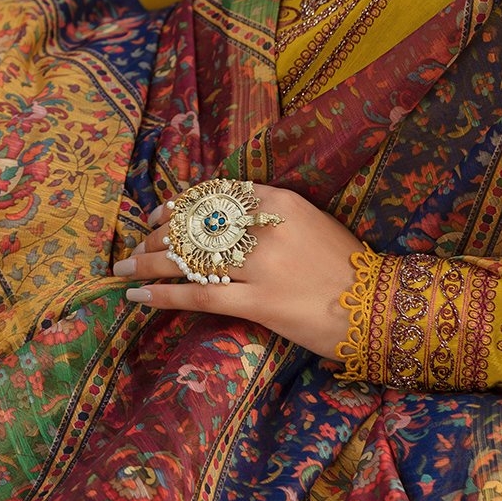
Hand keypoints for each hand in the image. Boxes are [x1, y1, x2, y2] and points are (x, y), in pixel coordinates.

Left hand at [113, 184, 360, 360]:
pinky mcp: (259, 303)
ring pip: (190, 257)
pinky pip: (199, 295)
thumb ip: (270, 216)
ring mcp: (262, 266)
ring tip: (124, 268)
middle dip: (157, 235)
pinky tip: (139, 295)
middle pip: (197, 224)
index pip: (216, 194)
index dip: (180, 202)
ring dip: (149, 262)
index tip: (158, 212)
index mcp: (281, 202)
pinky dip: (164, 294)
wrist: (377, 306)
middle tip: (135, 245)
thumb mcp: (311, 222)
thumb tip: (222, 219)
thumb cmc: (345, 265)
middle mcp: (267, 228)